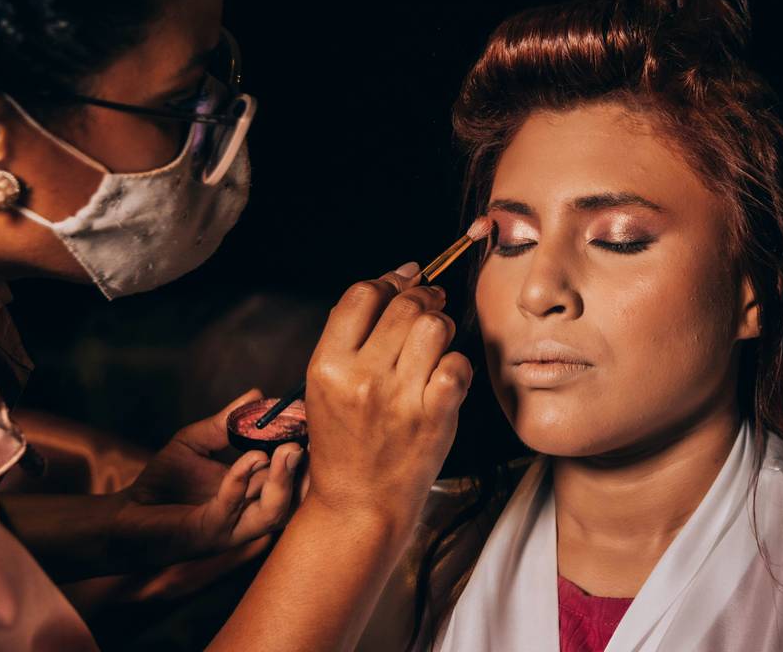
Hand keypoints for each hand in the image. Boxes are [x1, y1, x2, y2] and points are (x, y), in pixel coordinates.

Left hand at [110, 390, 303, 567]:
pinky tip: (247, 459)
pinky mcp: (208, 533)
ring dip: (284, 481)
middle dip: (305, 470)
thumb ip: (226, 421)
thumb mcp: (195, 442)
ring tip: (287, 451)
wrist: (124, 515)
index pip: (293, 475)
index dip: (306, 453)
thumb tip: (257, 393)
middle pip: (295, 497)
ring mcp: (232, 527)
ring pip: (275, 512)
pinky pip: (231, 508)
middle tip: (306, 441)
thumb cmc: (161, 483)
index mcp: (254, 492)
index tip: (312, 425)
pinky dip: (242, 481)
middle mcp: (250, 512)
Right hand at [302, 263, 472, 524]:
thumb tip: (395, 278)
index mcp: (327, 365)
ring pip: (435, 326)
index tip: (405, 281)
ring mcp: (399, 397)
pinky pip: (457, 363)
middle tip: (431, 304)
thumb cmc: (345, 442)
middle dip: (424, 297)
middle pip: (405, 305)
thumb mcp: (325, 386)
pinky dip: (457, 364)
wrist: (359, 503)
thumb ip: (352, 336)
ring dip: (442, 326)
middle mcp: (362, 377)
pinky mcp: (434, 416)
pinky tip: (447, 375)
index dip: (389, 280)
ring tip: (438, 340)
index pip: (362, 294)